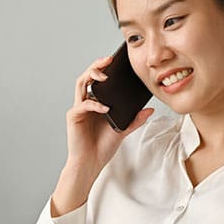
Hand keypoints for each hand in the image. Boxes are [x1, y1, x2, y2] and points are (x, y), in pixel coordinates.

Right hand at [52, 56, 153, 215]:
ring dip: (91, 76)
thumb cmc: (103, 147)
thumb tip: (149, 109)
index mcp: (96, 103)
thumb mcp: (123, 130)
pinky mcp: (74, 117)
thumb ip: (135, 119)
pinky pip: (83, 105)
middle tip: (108, 60)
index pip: (98, 80)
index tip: (115, 60)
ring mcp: (78, 108)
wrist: (91, 163)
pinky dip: (95, 104)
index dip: (104, 68)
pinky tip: (105, 107)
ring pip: (80, 84)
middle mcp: (85, 102)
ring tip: (104, 75)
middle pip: (87, 76)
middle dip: (96, 66)